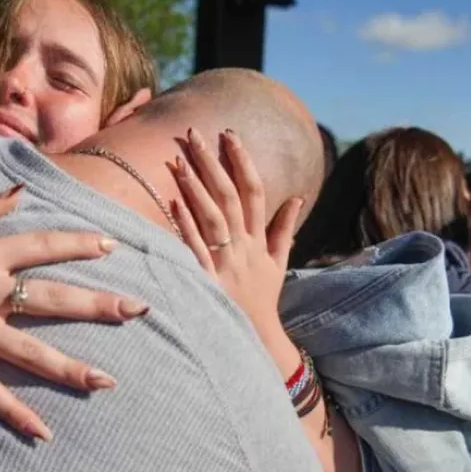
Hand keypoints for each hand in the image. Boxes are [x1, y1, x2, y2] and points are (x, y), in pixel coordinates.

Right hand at [0, 187, 148, 440]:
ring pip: (31, 352)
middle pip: (54, 299)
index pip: (44, 246)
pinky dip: (15, 413)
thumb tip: (19, 193)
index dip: (79, 244)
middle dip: (100, 304)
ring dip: (72, 367)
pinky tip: (43, 433)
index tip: (112, 245)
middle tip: (140, 311)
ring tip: (108, 382)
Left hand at [170, 128, 302, 339]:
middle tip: (195, 134)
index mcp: (259, 240)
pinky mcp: (209, 280)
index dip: (243, 161)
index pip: (255, 191)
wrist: (256, 337)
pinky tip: (174, 202)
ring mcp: (226, 263)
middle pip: (229, 196)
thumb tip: (296, 198)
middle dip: (213, 163)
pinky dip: (187, 225)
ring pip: (213, 217)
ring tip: (181, 160)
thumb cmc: (263, 299)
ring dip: (197, 187)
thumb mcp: (278, 264)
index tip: (229, 135)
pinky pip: (197, 248)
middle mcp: (244, 247)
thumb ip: (284, 230)